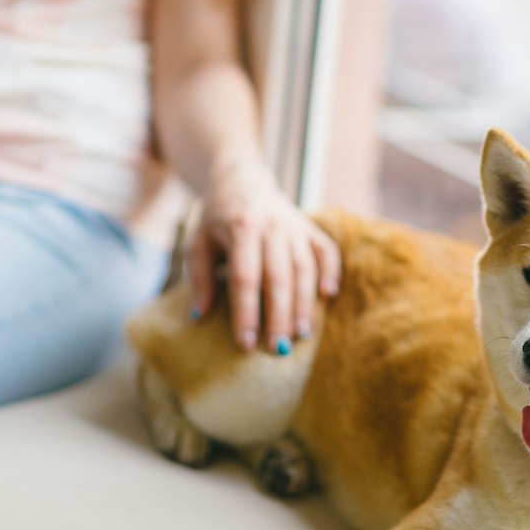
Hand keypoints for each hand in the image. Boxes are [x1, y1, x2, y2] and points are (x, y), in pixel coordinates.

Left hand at [187, 156, 340, 353]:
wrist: (241, 179)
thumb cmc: (216, 218)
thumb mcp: (198, 242)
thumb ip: (198, 278)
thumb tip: (199, 316)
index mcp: (241, 229)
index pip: (245, 278)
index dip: (246, 313)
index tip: (246, 344)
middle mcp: (271, 226)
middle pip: (278, 277)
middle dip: (279, 316)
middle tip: (279, 349)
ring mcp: (294, 225)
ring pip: (304, 268)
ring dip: (304, 303)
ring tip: (301, 334)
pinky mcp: (309, 227)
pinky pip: (326, 250)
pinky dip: (331, 271)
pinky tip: (328, 295)